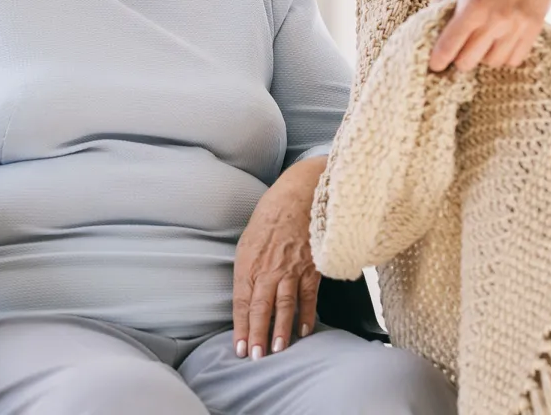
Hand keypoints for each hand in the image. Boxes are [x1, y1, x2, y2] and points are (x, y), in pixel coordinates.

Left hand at [232, 157, 323, 360]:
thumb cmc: (271, 214)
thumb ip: (247, 267)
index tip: (239, 346)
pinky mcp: (312, 266)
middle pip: (260, 307)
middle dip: (257, 334)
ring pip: (284, 305)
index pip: (241, 300)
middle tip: (254, 357)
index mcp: (248, 260)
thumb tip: (246, 294)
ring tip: (276, 351)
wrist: (300, 194)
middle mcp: (268, 268)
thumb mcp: (249, 238)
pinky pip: (308, 296)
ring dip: (280, 330)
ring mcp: (291, 268)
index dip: (240, 325)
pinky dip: (307, 314)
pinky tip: (303, 330)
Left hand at [430, 0, 550, 71]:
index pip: (449, 46)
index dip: (438, 59)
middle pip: (468, 61)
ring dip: (481, 56)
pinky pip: (515, 58)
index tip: (434, 64)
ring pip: (492, 62)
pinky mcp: (535, 28)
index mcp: (474, 5)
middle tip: (456, 49)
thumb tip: (431, 14)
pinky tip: (498, 42)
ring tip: (479, 42)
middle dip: (457, 58)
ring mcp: (518, 27)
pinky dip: (504, 56)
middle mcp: (496, 21)